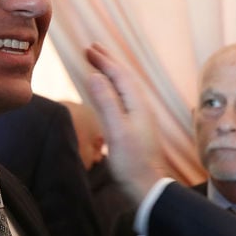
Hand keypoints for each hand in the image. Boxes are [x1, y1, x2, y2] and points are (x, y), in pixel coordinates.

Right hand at [84, 43, 168, 202]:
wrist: (148, 187)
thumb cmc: (131, 163)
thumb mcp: (116, 131)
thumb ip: (106, 102)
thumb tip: (94, 76)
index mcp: (137, 104)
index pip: (119, 74)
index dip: (104, 60)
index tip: (87, 48)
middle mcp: (142, 107)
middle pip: (125, 77)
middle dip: (108, 61)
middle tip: (92, 48)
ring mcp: (141, 117)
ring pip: (126, 87)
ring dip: (112, 73)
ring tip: (100, 64)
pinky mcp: (138, 127)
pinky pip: (125, 98)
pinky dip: (114, 88)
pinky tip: (111, 93)